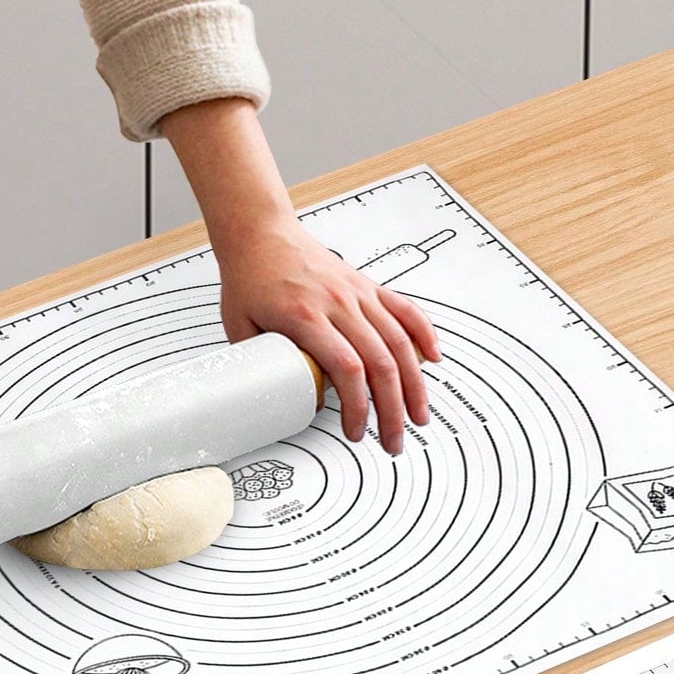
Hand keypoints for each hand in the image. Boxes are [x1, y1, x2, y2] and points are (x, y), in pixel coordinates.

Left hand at [216, 213, 440, 452]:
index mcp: (305, 316)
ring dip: (413, 385)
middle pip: (380, 363)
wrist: (259, 233)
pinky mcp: (367, 286)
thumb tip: (290, 400)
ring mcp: (358, 293)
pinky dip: (423, 334)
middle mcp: (338, 303)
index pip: (346, 369)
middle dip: (392, 410)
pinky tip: (433, 359)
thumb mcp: (240, 328)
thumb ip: (266, 366)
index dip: (357, 406)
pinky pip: (405, 309)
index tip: (355, 431)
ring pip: (399, 343)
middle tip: (392, 440)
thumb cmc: (249, 277)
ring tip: (418, 416)